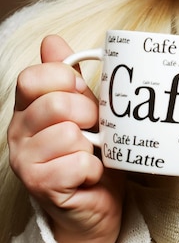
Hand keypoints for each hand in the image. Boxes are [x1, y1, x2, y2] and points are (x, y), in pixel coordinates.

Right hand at [7, 35, 124, 242]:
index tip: (81, 90)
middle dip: (86, 113)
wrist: (95, 202)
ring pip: (68, 134)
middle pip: (54, 104)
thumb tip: (51, 40)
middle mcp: (19, 131)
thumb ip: (68, 76)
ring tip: (89, 152)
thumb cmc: (91, 149)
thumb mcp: (83, 106)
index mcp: (28, 106)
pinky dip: (93, 167)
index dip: (64, 78)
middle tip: (93, 127)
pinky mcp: (39, 185)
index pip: (31, 77)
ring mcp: (25, 160)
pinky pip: (77, 162)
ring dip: (90, 144)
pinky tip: (88, 173)